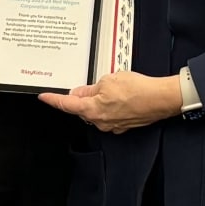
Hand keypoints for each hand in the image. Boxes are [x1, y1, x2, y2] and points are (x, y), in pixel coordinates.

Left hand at [41, 71, 182, 133]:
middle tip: (93, 85)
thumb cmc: (138, 89)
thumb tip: (82, 92)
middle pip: (82, 108)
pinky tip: (122, 96)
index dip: (53, 100)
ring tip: (115, 89)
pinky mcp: (123, 125)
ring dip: (100, 100)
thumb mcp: (108, 80)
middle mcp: (100, 122)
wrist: (160, 99)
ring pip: (97, 111)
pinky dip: (111, 105)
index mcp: (92, 110)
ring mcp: (112, 125)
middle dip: (84, 97)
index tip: (44, 98)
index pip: (66, 105)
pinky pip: (110, 115)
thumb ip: (91, 87)